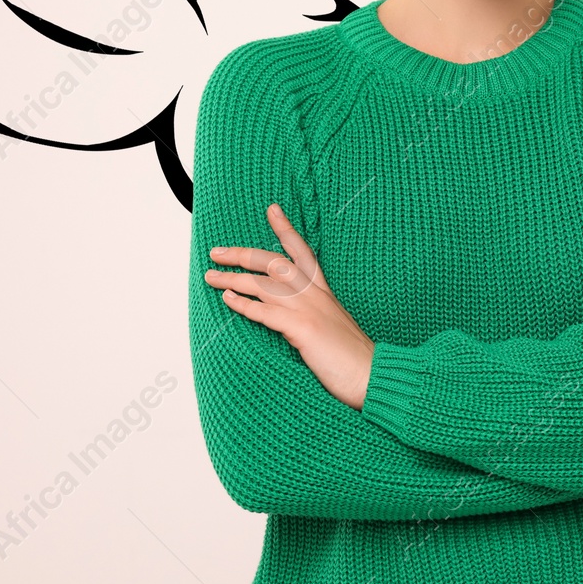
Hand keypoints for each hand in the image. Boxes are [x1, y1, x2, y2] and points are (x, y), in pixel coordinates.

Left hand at [204, 203, 375, 410]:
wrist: (372, 373)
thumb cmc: (352, 356)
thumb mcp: (333, 325)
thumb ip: (314, 313)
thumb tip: (291, 314)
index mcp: (323, 291)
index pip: (302, 252)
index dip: (286, 229)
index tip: (272, 210)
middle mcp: (314, 294)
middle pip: (274, 263)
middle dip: (243, 254)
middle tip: (217, 251)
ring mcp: (308, 310)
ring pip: (264, 285)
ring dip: (233, 278)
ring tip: (211, 276)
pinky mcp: (303, 329)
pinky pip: (266, 313)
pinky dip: (244, 305)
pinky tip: (228, 300)